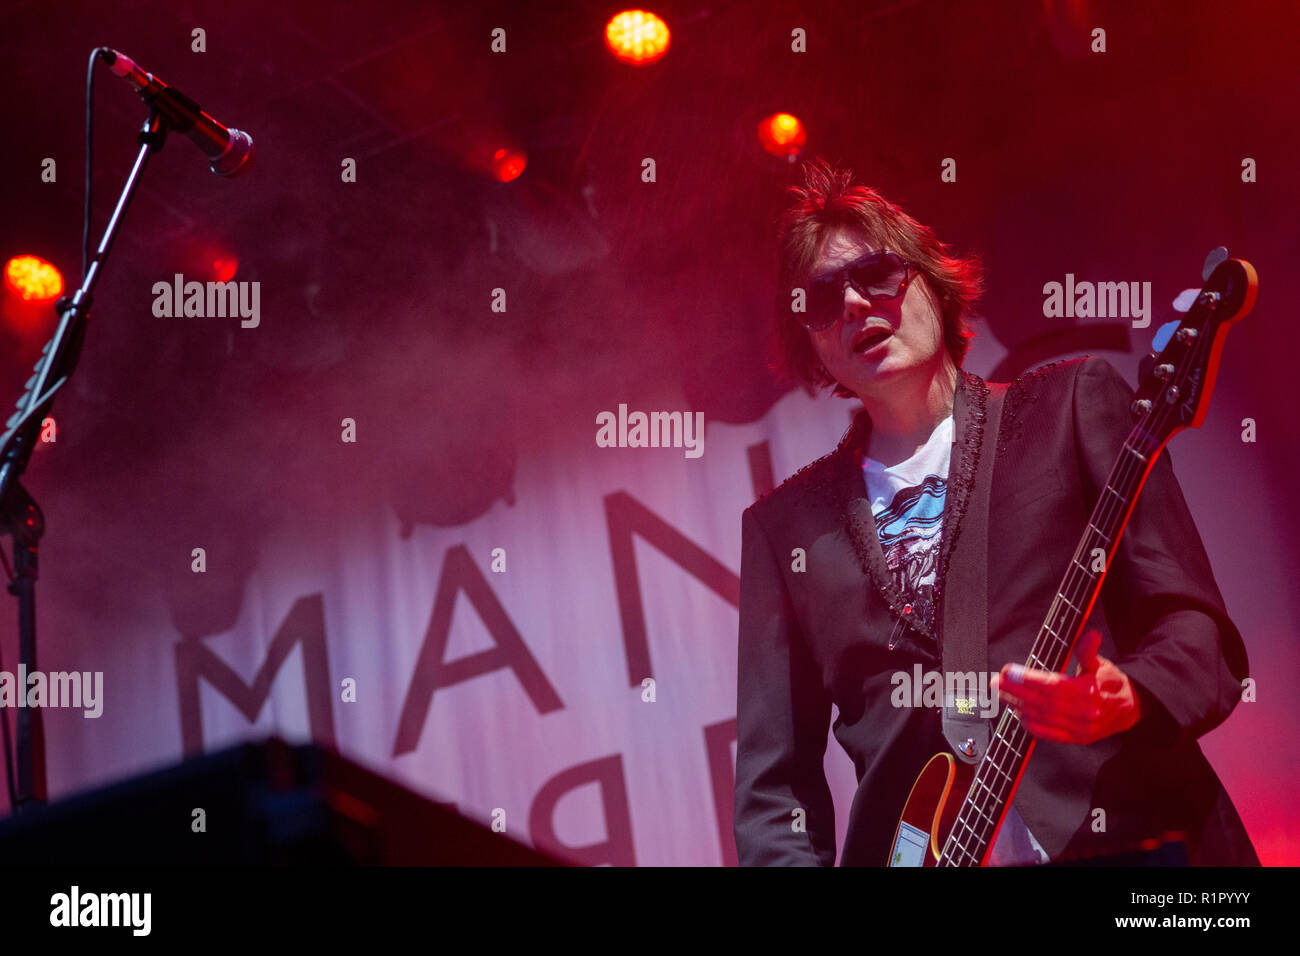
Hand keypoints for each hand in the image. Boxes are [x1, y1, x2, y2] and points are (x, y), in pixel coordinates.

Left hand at [990, 630, 1141, 744]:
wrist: (1130, 709)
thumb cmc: (1111, 683)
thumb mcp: (1102, 663)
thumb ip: (1089, 651)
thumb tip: (1091, 635)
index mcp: (1089, 692)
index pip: (1052, 686)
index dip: (1027, 679)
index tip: (1008, 671)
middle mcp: (1084, 713)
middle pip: (1042, 702)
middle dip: (1015, 692)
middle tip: (996, 682)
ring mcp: (1080, 729)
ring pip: (1043, 718)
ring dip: (1018, 706)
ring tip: (1001, 695)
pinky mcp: (1077, 739)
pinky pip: (1049, 734)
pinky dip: (1031, 725)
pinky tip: (1017, 713)